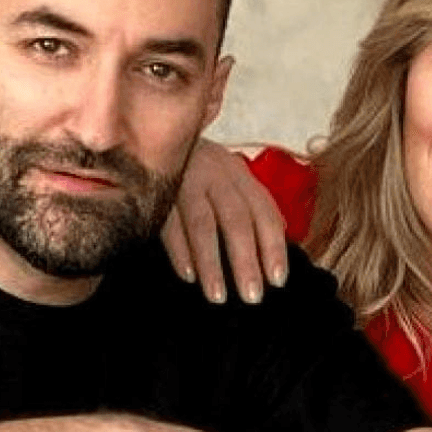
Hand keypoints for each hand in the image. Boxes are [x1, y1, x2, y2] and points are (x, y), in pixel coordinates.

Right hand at [161, 140, 288, 304]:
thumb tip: (283, 235)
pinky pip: (168, 223)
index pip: (264, 212)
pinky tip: (188, 276)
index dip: (273, 247)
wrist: (149, 135)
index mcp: (238, 174)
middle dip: (245, 261)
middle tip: (252, 297)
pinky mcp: (155, 189)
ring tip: (218, 296)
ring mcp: (184, 180)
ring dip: (212, 263)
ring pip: (203, 224)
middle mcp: (215, 174)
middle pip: (236, 220)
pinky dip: (179, 251)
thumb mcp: (229, 178)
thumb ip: (253, 204)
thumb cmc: (198, 170)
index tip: (278, 280)